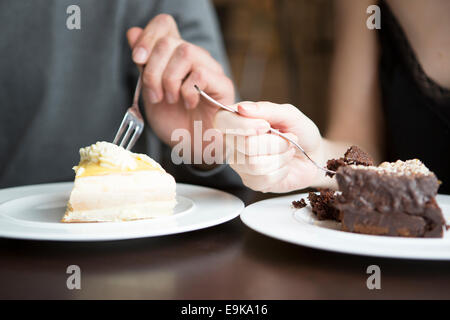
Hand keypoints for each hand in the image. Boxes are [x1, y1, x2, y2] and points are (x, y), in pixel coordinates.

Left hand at [126, 14, 234, 155]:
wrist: (192, 148)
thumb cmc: (175, 123)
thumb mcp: (150, 93)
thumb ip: (143, 65)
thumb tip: (133, 32)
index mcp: (175, 57)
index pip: (165, 25)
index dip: (148, 37)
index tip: (137, 59)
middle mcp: (194, 58)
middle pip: (169, 41)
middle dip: (153, 70)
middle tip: (154, 96)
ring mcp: (210, 69)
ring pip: (185, 52)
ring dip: (170, 79)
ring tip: (171, 100)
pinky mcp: (222, 84)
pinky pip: (201, 73)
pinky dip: (187, 90)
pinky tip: (187, 103)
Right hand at [214, 101, 326, 192]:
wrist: (313, 155)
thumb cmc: (299, 132)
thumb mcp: (289, 114)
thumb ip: (266, 109)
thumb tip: (242, 108)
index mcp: (238, 120)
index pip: (223, 121)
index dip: (244, 125)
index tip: (266, 126)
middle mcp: (234, 142)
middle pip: (244, 145)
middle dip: (275, 142)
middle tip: (286, 139)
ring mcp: (240, 164)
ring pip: (255, 164)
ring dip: (280, 157)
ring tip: (287, 151)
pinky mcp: (251, 181)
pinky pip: (264, 179)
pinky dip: (281, 171)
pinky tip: (283, 165)